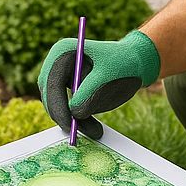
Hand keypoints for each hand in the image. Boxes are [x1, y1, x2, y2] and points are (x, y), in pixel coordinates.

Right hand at [39, 30, 160, 139]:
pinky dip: (78, 120)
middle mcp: (57, 62)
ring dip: (73, 121)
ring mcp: (61, 76)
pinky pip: (67, 109)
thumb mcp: (108, 76)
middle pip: (49, 95)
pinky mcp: (68, 90)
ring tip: (96, 130)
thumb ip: (89, 94)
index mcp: (63, 51)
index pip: (52, 82)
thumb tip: (73, 113)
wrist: (135, 63)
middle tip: (75, 134)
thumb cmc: (123, 63)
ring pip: (58, 105)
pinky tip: (94, 127)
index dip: (57, 105)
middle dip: (62, 115)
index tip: (69, 124)